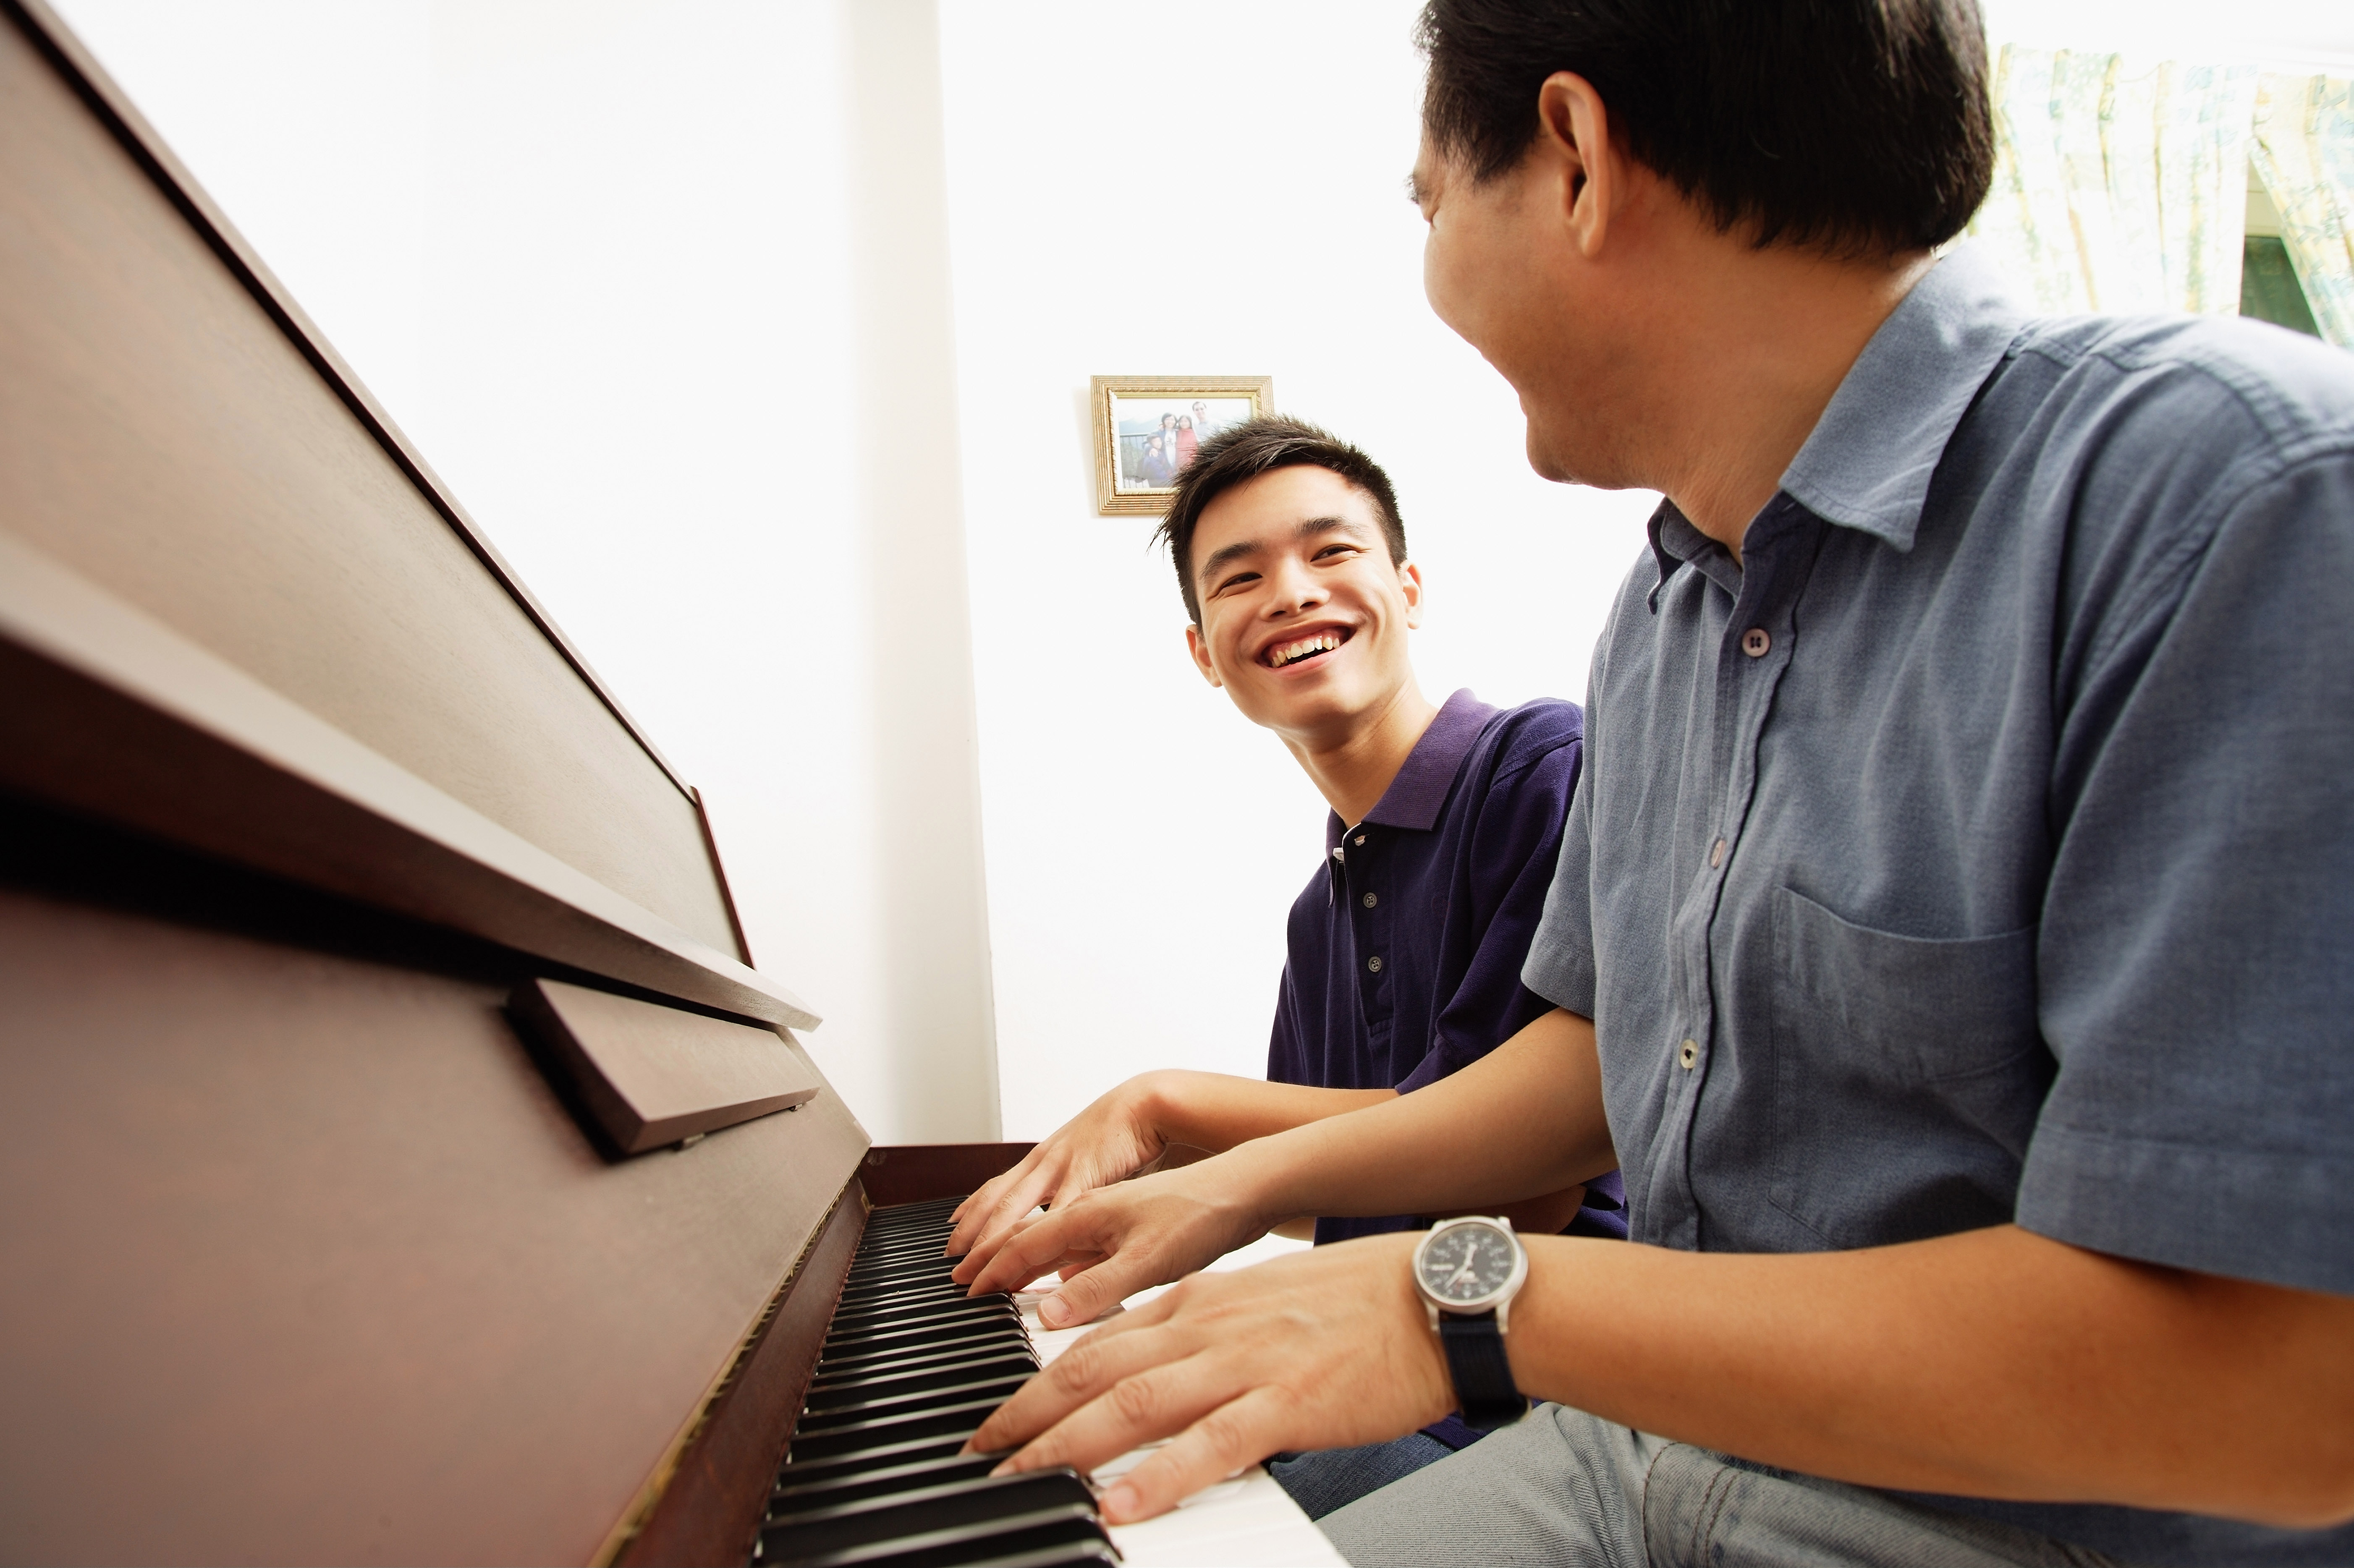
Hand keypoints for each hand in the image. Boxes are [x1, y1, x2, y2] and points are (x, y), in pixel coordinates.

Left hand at [946, 1075, 1175, 1263]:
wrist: (1150, 1106)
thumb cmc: (1124, 1137)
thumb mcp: (1090, 1168)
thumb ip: (1075, 1197)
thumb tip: (1066, 1229)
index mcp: (1044, 1159)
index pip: (996, 1187)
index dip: (972, 1210)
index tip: (953, 1231)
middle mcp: (1044, 1161)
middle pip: (996, 1200)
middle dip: (971, 1230)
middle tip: (951, 1258)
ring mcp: (1061, 1165)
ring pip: (1016, 1205)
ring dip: (992, 1235)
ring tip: (975, 1261)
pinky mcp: (1085, 1171)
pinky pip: (1057, 1208)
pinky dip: (1042, 1234)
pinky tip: (1031, 1254)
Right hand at [952, 1158, 1269, 1325]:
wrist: (1249, 1185)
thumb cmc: (1204, 1215)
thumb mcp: (1150, 1260)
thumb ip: (1098, 1287)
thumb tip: (1047, 1313)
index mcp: (1086, 1213)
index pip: (1024, 1245)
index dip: (994, 1271)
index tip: (967, 1292)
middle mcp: (1091, 1208)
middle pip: (1025, 1231)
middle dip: (989, 1252)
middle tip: (958, 1274)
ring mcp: (1109, 1213)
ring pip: (1046, 1229)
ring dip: (1013, 1244)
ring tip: (984, 1254)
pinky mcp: (1129, 1223)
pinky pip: (1072, 1234)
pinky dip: (1048, 1248)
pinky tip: (1056, 1265)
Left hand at [971, 1235, 1454, 1522]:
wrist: (1439, 1294)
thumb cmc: (1362, 1300)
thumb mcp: (1264, 1300)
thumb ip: (1209, 1329)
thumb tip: (1165, 1365)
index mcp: (1201, 1300)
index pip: (1098, 1339)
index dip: (1038, 1378)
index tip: (1000, 1414)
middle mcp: (1209, 1325)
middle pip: (1094, 1368)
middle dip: (1026, 1412)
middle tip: (980, 1452)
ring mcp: (1246, 1363)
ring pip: (1135, 1402)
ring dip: (1066, 1443)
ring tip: (1018, 1476)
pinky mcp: (1288, 1404)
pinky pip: (1211, 1444)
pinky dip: (1160, 1476)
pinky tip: (1121, 1502)